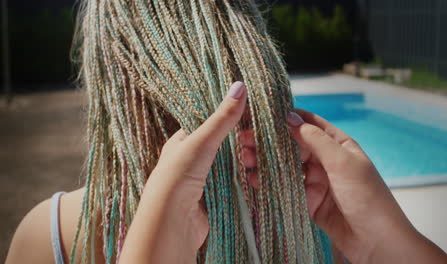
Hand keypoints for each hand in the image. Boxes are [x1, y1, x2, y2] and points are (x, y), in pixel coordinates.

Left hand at [119, 81, 246, 263]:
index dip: (230, 117)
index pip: (210, 123)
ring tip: (264, 153)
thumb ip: (222, 117)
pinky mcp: (215, 197)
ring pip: (231, 165)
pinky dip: (246, 180)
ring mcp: (204, 179)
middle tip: (262, 134)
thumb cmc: (177, 177)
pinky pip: (234, 184)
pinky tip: (259, 174)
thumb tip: (240, 85)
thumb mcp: (201, 141)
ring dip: (245, 162)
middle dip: (241, 142)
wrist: (172, 222)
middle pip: (223, 145)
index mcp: (183, 142)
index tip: (253, 112)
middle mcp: (192, 159)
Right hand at [241, 108, 446, 262]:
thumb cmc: (368, 197)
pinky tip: (253, 177)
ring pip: (284, 165)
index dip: (286, 117)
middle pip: (292, 145)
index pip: (309, 124)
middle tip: (244, 138)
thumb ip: (315, 139)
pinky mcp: (307, 200)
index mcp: (338, 144)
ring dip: (264, 160)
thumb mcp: (343, 162)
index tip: (261, 114)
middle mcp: (325, 159)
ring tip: (244, 157)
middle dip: (268, 140)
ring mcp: (315, 180)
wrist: (376, 242)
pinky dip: (268, 182)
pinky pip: (284, 187)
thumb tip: (291, 117)